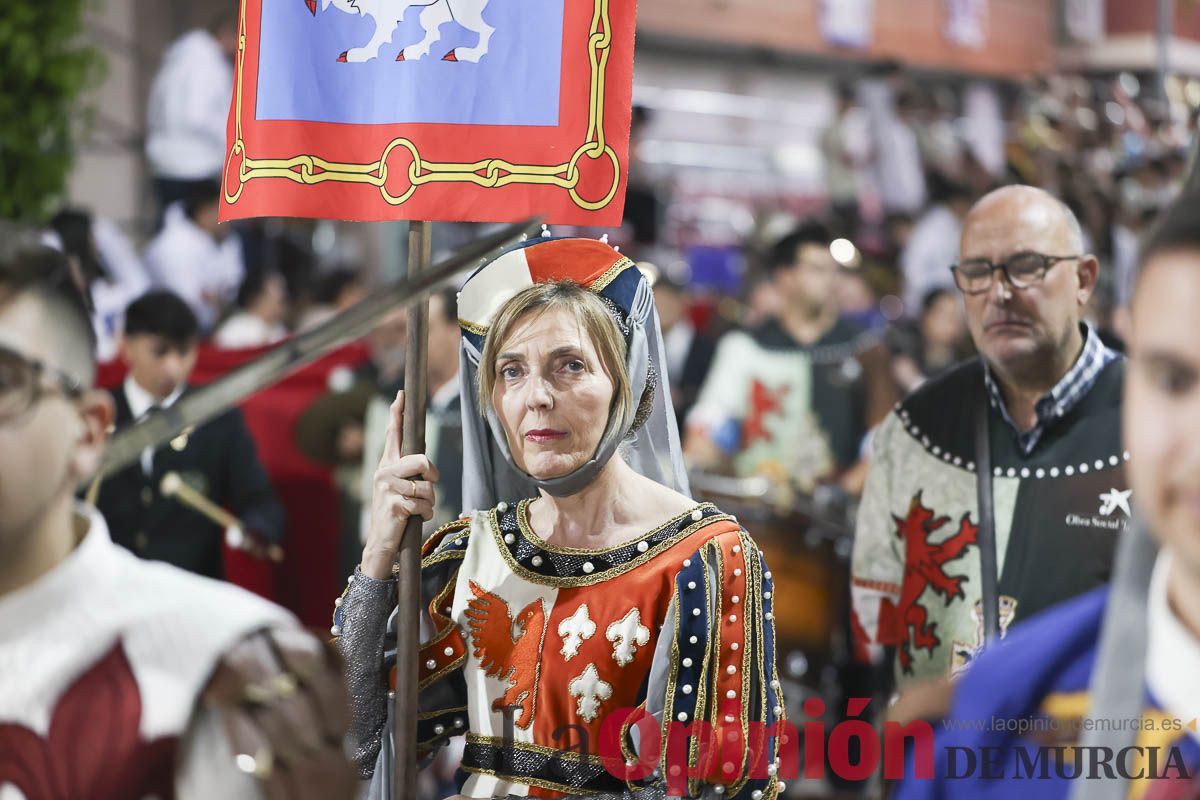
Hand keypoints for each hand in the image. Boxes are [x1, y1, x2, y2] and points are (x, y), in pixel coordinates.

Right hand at [360, 391, 438, 579]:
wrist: (382, 540)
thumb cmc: (397, 512)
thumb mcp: (401, 488)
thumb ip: (411, 473)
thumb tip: (427, 465)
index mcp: (387, 464)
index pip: (393, 433)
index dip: (397, 413)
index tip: (401, 394)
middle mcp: (384, 471)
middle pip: (422, 460)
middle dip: (432, 475)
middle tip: (429, 485)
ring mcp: (387, 487)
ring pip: (427, 486)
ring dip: (430, 501)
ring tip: (418, 507)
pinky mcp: (394, 503)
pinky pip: (424, 504)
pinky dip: (426, 513)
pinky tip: (415, 518)